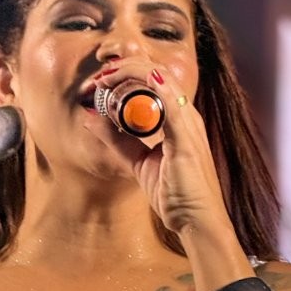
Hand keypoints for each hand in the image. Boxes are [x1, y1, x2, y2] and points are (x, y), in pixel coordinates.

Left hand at [89, 59, 233, 238]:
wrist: (197, 221)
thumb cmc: (177, 196)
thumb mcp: (139, 163)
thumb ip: (119, 142)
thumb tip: (93, 120)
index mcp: (179, 119)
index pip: (154, 81)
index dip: (125, 75)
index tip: (100, 83)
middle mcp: (186, 115)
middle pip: (156, 72)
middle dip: (123, 69)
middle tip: (98, 79)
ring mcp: (189, 124)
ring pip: (160, 78)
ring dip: (129, 73)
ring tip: (105, 79)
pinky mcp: (186, 138)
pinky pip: (170, 101)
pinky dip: (150, 86)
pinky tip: (133, 81)